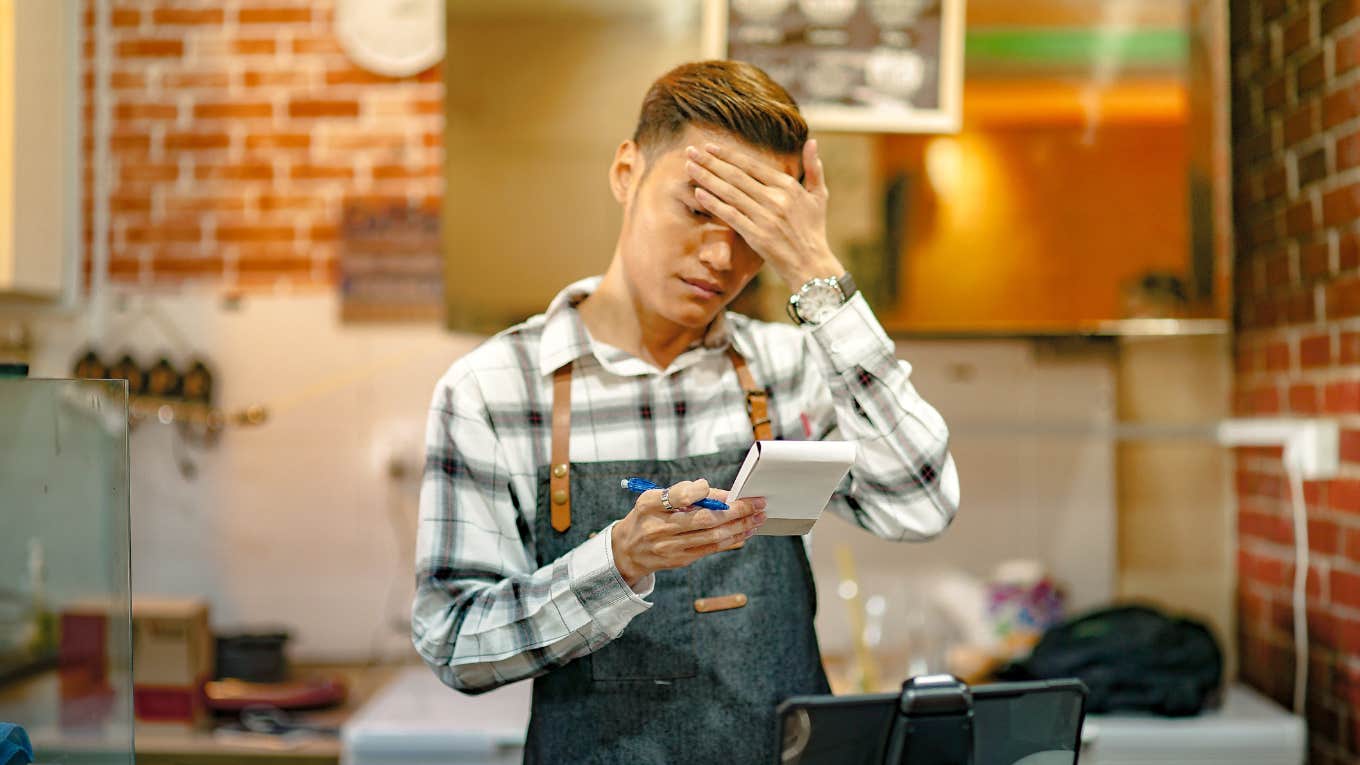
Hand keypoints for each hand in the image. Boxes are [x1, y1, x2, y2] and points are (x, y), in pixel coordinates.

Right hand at [611, 479, 766, 586]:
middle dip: (735, 511)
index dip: (702, 492)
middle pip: (704, 519)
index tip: (723, 489)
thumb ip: (683, 491)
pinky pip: (711, 549)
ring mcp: (671, 547)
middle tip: (757, 503)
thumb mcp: (654, 498)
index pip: (678, 495)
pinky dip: (732, 539)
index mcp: (651, 505)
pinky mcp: (681, 560)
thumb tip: (718, 492)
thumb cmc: (648, 517)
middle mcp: (660, 527)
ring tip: (758, 517)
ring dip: (740, 527)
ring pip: (712, 537)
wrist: (628, 551)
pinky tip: (746, 531)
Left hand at [684, 138, 844, 288]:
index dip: (728, 155)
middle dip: (710, 161)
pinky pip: (731, 215)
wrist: (811, 264)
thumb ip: (814, 168)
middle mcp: (776, 199)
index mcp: (788, 186)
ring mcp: (766, 217)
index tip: (709, 146)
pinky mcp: (757, 235)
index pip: (751, 165)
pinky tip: (698, 193)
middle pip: (736, 176)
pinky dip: (714, 203)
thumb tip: (812, 141)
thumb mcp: (819, 196)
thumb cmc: (813, 230)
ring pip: (730, 193)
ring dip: (707, 178)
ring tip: (689, 167)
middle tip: (690, 151)